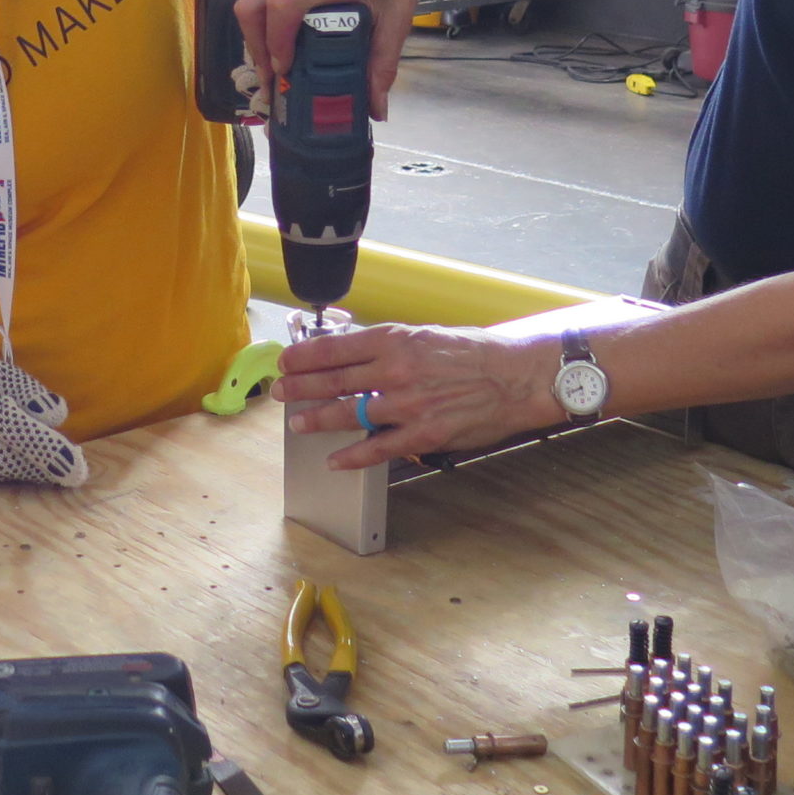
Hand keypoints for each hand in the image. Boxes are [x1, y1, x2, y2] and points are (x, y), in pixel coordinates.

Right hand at [233, 0, 439, 119]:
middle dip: (255, 47)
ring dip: (258, 36)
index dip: (275, 42)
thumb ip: (384, 61)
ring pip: (253, 1)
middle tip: (273, 78)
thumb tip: (376, 108)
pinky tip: (285, 43)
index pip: (282, 6)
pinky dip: (266, 23)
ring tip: (276, 67)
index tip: (285, 70)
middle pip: (252, 6)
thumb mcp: (397, 14)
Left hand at [271, 323, 563, 469]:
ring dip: (317, 419)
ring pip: (348, 413)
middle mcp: (395, 370)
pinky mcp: (422, 434)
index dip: (304, 357)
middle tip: (280, 391)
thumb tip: (352, 354)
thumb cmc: (472, 353)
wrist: (514, 376)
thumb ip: (389, 346)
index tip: (286, 361)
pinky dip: (352, 455)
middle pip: (333, 381)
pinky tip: (335, 459)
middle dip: (300, 387)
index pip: (335, 348)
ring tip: (298, 422)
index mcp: (394, 340)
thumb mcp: (424, 335)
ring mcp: (406, 405)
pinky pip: (377, 448)